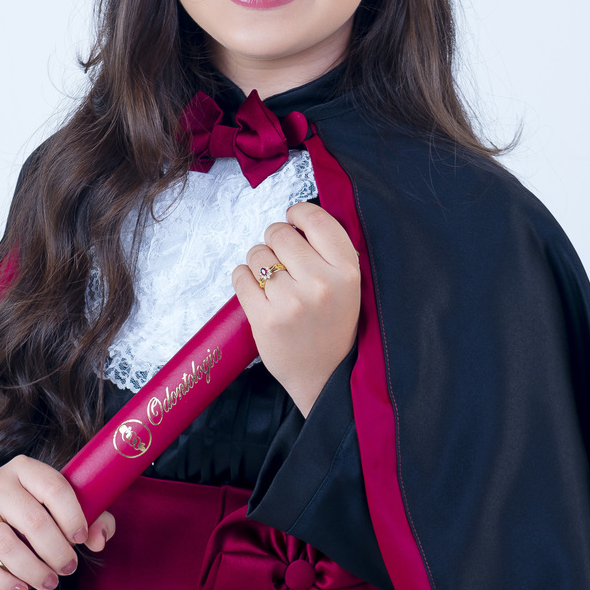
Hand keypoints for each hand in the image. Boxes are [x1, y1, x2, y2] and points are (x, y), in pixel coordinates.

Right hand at [0, 454, 115, 589]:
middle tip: (68, 568)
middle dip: (57, 551)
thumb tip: (98, 539)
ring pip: (6, 544)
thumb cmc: (37, 509)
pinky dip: (2, 582)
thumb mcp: (65, 505)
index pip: (54, 488)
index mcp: (25, 468)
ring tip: (49, 582)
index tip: (81, 539)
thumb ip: (93, 518)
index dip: (73, 517)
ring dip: (33, 570)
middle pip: (33, 520)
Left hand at [233, 201, 360, 416]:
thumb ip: (329, 251)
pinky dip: (244, 278)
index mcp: (347, 272)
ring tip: (272, 282)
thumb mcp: (349, 286)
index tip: (293, 218)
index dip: (298, 212)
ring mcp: (291, 302)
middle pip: (280, 233)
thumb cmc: (333, 326)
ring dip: (259, 262)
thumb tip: (296, 216)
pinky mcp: (265, 319)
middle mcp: (320, 284)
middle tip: (282, 258)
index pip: (316, 220)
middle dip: (275, 239)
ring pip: (258, 254)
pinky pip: (240, 276)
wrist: (325, 377)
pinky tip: (257, 291)